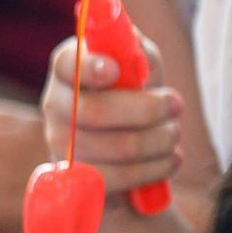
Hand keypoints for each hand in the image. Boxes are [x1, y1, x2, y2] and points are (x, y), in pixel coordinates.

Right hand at [41, 34, 181, 198]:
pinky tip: (168, 159)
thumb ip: (138, 54)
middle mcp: (55, 104)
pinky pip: (120, 178)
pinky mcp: (78, 178)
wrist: (130, 146)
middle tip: (176, 104)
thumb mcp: (140, 66)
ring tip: (172, 134)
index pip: (65, 64)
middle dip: (147, 109)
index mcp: (68, 69)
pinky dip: (155, 168)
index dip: (88, 68)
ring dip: (160, 140)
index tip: (114, 71)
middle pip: (94, 110)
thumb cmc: (135, 94)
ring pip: (118, 146)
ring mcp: (60, 144)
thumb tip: (137, 60)